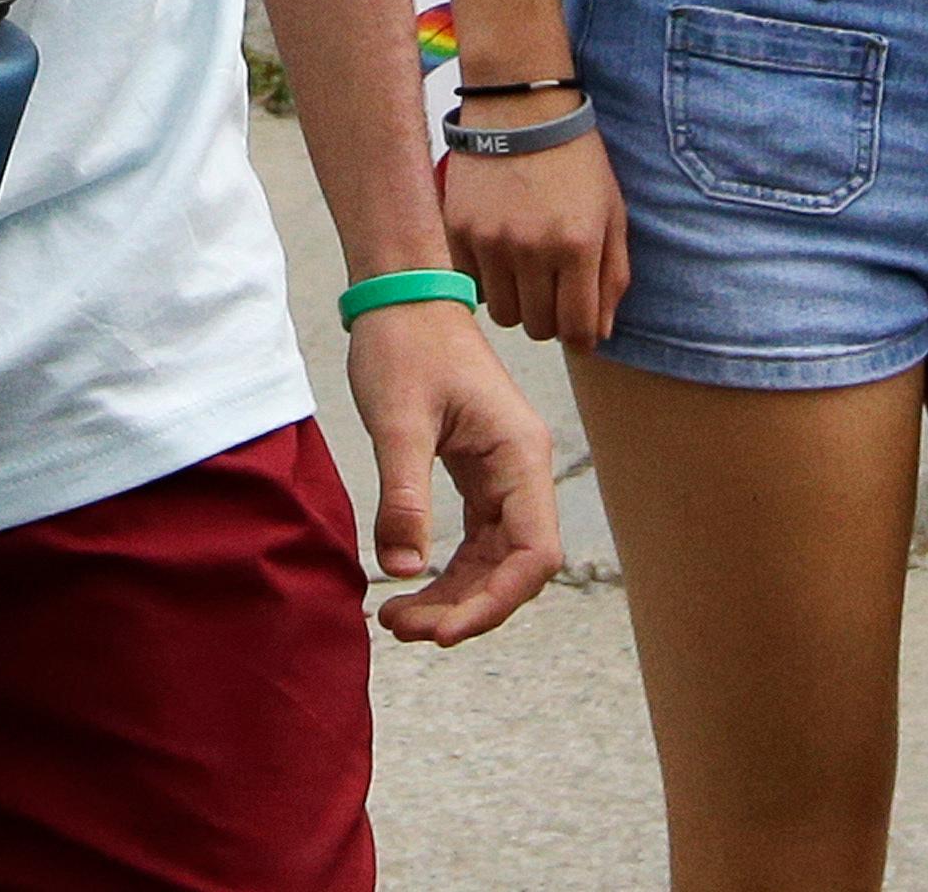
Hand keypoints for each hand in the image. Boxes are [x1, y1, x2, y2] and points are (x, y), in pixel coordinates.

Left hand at [347, 298, 561, 642]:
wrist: (401, 296)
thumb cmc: (403, 344)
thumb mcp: (397, 421)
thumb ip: (404, 495)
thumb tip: (403, 570)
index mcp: (520, 456)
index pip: (532, 554)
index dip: (493, 602)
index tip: (441, 631)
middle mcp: (523, 471)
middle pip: (514, 568)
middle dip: (462, 608)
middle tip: (398, 628)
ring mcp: (504, 475)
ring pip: (494, 561)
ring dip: (452, 596)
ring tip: (395, 620)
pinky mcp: (480, 475)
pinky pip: (475, 541)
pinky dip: (446, 570)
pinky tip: (408, 588)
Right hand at [442, 105, 626, 344]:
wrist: (521, 109)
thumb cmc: (575, 159)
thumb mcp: (612, 213)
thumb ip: (613, 276)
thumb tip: (601, 331)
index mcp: (578, 245)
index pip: (578, 329)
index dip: (582, 336)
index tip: (579, 326)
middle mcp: (532, 249)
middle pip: (539, 328)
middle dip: (551, 319)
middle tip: (552, 292)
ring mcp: (491, 241)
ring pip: (504, 313)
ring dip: (518, 303)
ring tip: (524, 273)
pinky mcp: (458, 230)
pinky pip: (472, 285)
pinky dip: (487, 281)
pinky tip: (498, 254)